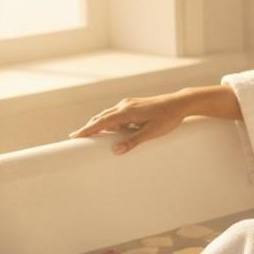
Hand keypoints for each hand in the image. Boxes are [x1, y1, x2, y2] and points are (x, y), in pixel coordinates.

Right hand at [68, 91, 192, 154]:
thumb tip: (115, 151)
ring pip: (109, 114)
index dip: (87, 130)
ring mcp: (129, 104)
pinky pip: (116, 113)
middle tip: (75, 136)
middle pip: (101, 117)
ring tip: (88, 133)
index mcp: (127, 112)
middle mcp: (125, 105)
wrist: (179, 103)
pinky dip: (109, 120)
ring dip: (98, 123)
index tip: (74, 136)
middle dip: (89, 127)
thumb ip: (133, 141)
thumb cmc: (168, 118)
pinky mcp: (134, 104)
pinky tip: (109, 127)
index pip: (102, 123)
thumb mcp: (151, 132)